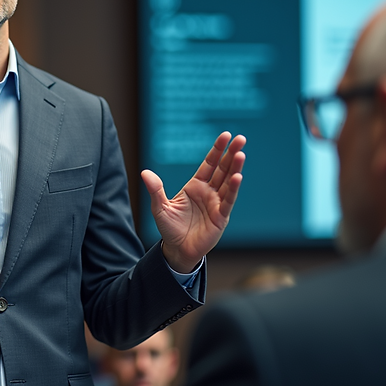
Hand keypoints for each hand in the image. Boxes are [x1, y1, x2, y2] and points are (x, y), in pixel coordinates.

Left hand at [143, 132, 245, 272]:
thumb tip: (145, 172)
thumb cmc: (170, 228)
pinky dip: (232, 189)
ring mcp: (216, 203)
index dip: (217, 150)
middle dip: (231, 153)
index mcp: (195, 186)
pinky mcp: (221, 217)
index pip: (209, 164)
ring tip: (240, 154)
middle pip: (222, 169)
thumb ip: (155, 190)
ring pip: (227, 182)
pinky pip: (228, 200)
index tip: (226, 135)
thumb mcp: (160, 208)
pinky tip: (237, 176)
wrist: (177, 250)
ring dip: (234, 168)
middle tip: (241, 138)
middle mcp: (208, 192)